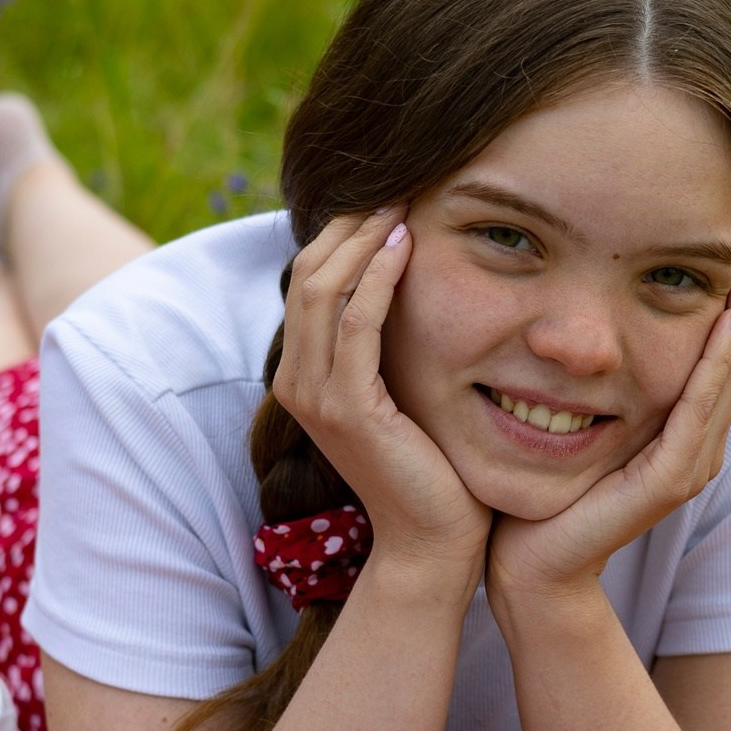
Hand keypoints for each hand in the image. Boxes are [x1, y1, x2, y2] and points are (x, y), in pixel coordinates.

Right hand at [276, 208, 490, 584]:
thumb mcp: (401, 393)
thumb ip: (387, 347)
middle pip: (308, 273)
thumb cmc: (430, 467)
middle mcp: (296, 382)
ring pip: (324, 288)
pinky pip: (356, 321)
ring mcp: (316, 396)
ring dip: (363, 239)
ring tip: (402, 205)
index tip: (387, 200)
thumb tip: (406, 285)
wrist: (434, 542)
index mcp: (302, 375)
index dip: (342, 234)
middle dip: (350, 225)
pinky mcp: (348, 408)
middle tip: (396, 188)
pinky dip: (379, 277)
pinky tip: (408, 248)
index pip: (309, 281)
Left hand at [488, 242, 730, 610]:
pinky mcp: (670, 480)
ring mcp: (689, 465)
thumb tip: (581, 316)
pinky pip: (700, 409)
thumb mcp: (571, 416)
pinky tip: (724, 321)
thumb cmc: (538, 492)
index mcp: (681, 431)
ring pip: (729, 377)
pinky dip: (715, 364)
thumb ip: (592, 378)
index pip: (719, 353)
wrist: (525, 566)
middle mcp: (697, 446)